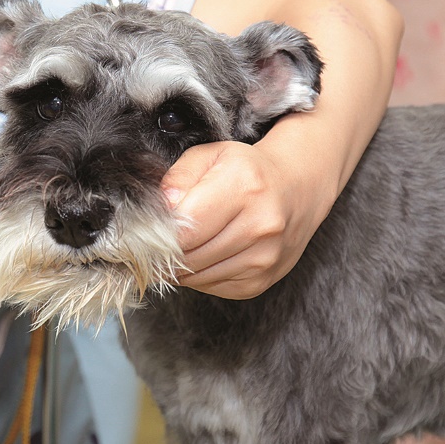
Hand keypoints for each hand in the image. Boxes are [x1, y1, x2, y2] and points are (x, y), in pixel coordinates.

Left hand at [161, 140, 328, 299]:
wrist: (296, 189)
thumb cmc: (245, 170)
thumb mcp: (210, 156)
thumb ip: (179, 177)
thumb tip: (162, 208)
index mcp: (244, 187)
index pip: (186, 230)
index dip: (159, 234)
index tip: (149, 229)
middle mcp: (260, 225)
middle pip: (190, 257)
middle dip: (165, 252)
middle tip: (155, 242)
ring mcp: (265, 257)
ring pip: (199, 277)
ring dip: (180, 267)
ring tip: (180, 246)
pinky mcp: (263, 280)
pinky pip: (214, 287)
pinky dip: (199, 275)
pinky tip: (203, 255)